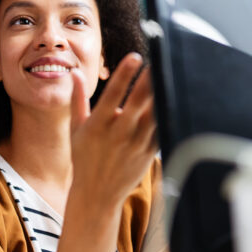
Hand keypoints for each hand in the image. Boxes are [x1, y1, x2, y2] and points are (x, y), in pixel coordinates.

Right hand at [69, 52, 156, 208]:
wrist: (97, 194)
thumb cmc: (84, 157)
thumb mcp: (76, 129)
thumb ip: (77, 99)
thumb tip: (75, 72)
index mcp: (98, 125)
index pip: (113, 95)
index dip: (124, 74)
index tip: (134, 57)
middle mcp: (118, 133)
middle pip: (138, 101)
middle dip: (150, 79)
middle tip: (161, 56)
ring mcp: (136, 144)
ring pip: (154, 113)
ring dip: (163, 93)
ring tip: (171, 71)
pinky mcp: (150, 152)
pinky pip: (162, 128)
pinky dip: (169, 112)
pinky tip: (175, 95)